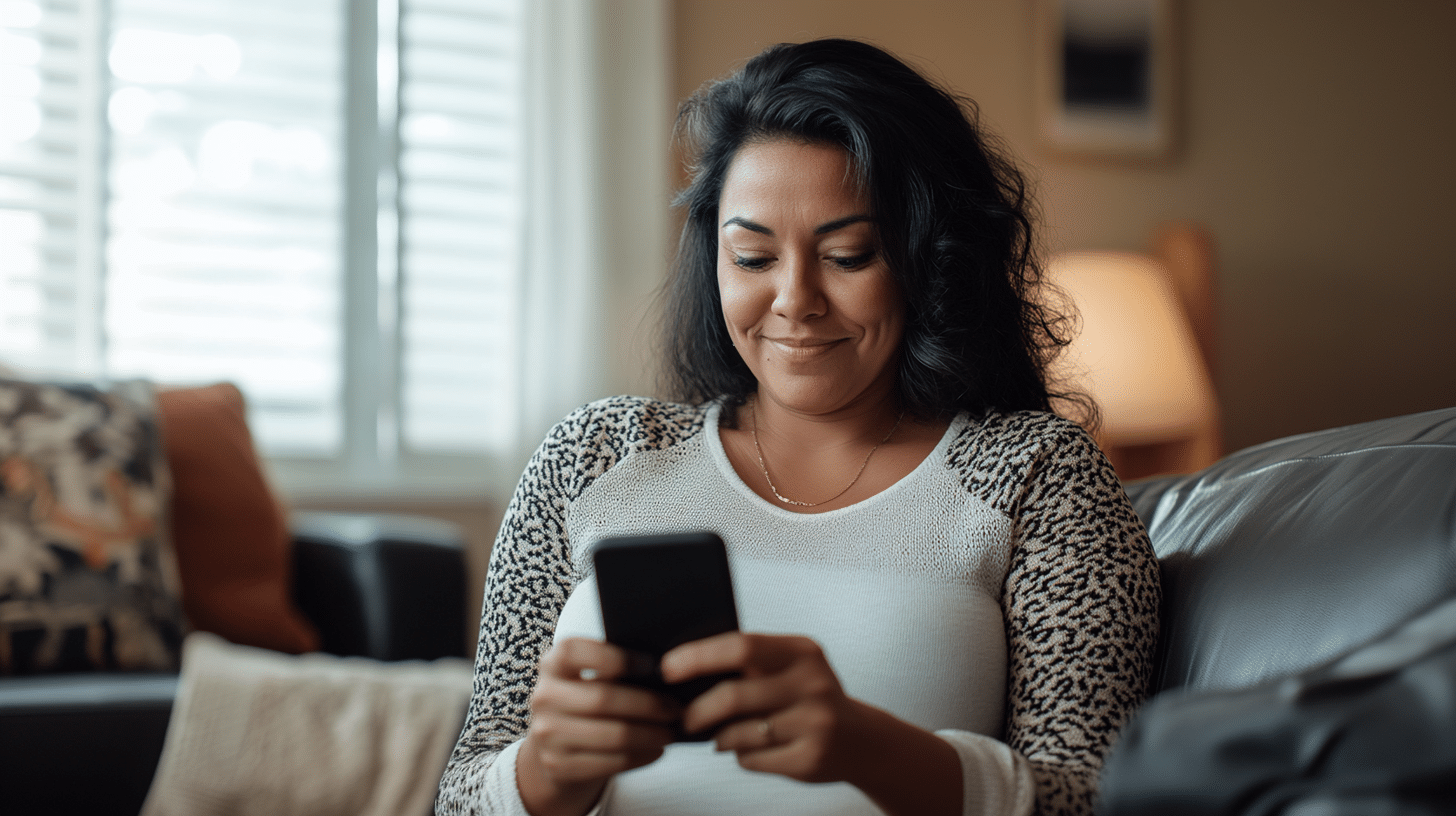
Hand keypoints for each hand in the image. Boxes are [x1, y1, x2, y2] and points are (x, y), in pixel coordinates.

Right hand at [517, 638, 678, 815]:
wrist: (554, 744)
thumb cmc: (585, 699)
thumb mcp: (587, 675)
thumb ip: (613, 667)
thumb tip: (664, 668)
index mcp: (552, 663)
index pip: (574, 651)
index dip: (615, 657)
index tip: (651, 665)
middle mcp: (543, 696)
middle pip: (602, 698)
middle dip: (647, 705)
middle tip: (675, 708)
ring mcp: (547, 734)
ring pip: (611, 735)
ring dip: (650, 734)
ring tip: (670, 731)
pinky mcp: (557, 765)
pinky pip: (610, 762)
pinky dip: (640, 756)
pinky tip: (657, 750)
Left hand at [661, 632, 865, 783]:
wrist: (862, 740)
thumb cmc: (811, 699)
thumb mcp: (792, 667)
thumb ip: (752, 663)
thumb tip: (687, 669)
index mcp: (803, 652)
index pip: (741, 646)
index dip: (698, 656)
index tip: (668, 667)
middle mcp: (813, 684)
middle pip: (735, 694)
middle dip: (699, 709)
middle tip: (684, 717)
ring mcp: (815, 723)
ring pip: (739, 734)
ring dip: (719, 737)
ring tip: (718, 735)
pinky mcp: (810, 758)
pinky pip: (752, 759)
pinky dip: (740, 756)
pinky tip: (748, 749)